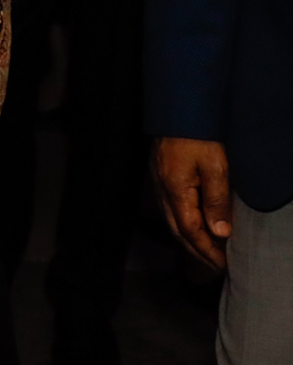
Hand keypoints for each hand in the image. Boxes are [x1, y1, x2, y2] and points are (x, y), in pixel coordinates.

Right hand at [154, 137, 232, 270]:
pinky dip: (184, 228)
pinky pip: (170, 212)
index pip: (190, 231)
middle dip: (197, 253)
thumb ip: (216, 200)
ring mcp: (158, 186)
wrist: (176, 112)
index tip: (222, 265)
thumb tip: (219, 233)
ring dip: (190, 242)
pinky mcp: (160, 180)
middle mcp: (162, 192)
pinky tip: (195, 230)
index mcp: (175, 191)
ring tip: (209, 255)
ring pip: (172, 224)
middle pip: (178, 231)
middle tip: (217, 268)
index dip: (206, 251)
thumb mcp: (215, 166)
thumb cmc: (197, 136)